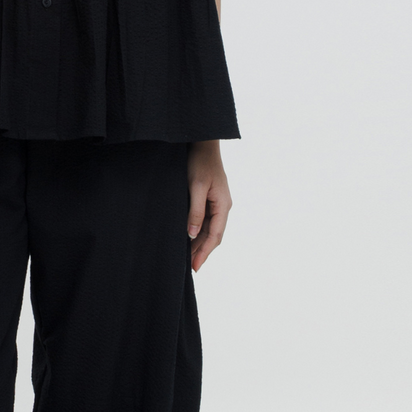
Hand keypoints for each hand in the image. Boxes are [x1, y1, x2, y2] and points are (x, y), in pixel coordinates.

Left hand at [187, 140, 230, 272]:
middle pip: (214, 235)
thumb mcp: (196, 186)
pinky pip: (206, 220)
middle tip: (190, 268)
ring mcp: (217, 203)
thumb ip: (195, 211)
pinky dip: (198, 232)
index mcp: (223, 205)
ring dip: (200, 243)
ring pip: (209, 229)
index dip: (205, 252)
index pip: (215, 235)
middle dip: (203, 251)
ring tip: (188, 257)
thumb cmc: (199, 162)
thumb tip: (192, 234)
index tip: (195, 266)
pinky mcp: (210, 199)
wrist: (202, 143)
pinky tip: (189, 238)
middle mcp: (223, 206)